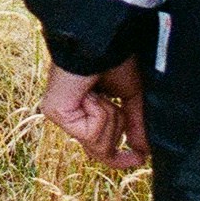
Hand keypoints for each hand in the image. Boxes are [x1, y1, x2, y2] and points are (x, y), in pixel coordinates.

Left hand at [41, 57, 150, 172]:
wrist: (102, 40)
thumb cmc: (115, 58)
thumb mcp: (133, 95)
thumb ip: (137, 125)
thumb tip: (144, 152)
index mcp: (87, 108)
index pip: (99, 145)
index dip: (119, 159)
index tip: (139, 160)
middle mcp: (72, 113)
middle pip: (100, 150)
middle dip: (117, 141)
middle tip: (130, 140)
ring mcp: (62, 114)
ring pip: (100, 145)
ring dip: (113, 119)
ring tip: (104, 92)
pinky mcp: (55, 112)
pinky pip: (91, 134)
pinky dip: (101, 113)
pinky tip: (92, 92)